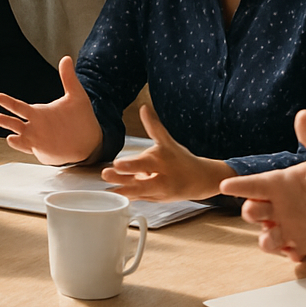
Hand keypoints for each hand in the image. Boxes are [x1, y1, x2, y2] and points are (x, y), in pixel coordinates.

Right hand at [0, 56, 102, 165]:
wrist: (89, 140)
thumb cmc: (81, 118)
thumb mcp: (75, 95)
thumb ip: (68, 78)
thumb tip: (66, 57)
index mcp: (39, 112)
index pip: (19, 106)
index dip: (7, 102)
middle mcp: (35, 125)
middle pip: (15, 122)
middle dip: (6, 120)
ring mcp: (37, 139)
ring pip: (19, 136)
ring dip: (12, 134)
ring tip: (7, 134)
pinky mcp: (42, 151)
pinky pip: (28, 148)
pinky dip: (20, 145)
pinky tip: (13, 140)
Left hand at [100, 104, 234, 200]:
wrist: (199, 180)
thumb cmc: (180, 159)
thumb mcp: (167, 141)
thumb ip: (153, 126)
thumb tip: (143, 108)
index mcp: (162, 161)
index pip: (145, 163)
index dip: (131, 165)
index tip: (117, 163)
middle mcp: (160, 178)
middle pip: (141, 181)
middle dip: (123, 180)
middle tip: (106, 174)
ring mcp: (158, 191)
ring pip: (139, 193)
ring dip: (122, 191)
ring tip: (107, 190)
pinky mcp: (155, 198)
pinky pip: (140, 199)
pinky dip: (128, 198)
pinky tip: (114, 197)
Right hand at [218, 110, 305, 260]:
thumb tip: (303, 114)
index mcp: (278, 183)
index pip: (252, 184)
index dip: (238, 185)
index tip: (225, 185)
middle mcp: (277, 206)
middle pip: (252, 211)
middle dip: (249, 212)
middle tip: (255, 211)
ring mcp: (287, 226)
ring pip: (266, 237)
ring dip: (265, 239)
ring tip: (270, 240)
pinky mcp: (300, 244)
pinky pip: (288, 252)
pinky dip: (289, 254)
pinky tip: (296, 253)